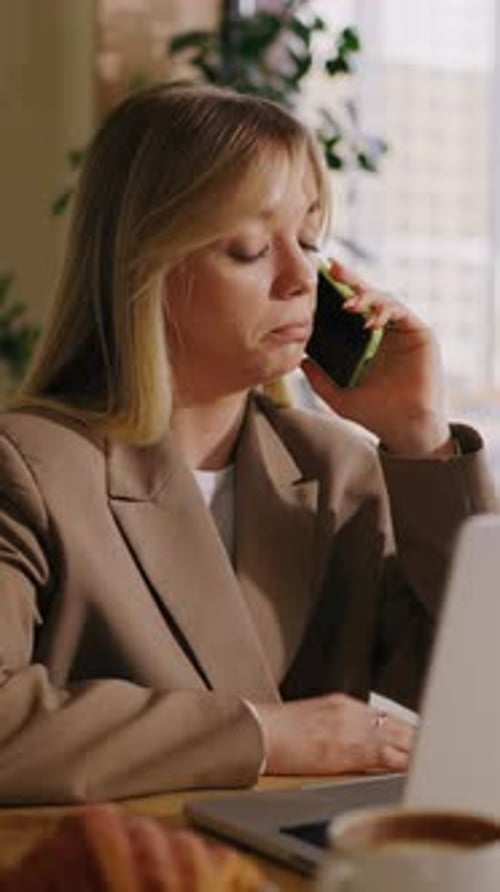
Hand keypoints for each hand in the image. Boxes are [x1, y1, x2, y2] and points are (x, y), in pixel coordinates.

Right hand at [254, 693, 414, 775]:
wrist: (257, 732)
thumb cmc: (277, 730)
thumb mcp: (312, 718)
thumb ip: (337, 724)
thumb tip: (353, 737)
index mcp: (341, 703)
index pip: (384, 714)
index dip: (404, 727)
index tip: (416, 734)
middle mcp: (350, 712)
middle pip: (396, 724)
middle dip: (415, 736)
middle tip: (431, 746)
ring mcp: (349, 730)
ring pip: (395, 738)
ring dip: (413, 748)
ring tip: (428, 757)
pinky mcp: (344, 750)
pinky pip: (382, 754)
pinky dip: (399, 760)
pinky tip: (410, 766)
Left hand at [302, 261, 451, 455]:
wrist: (403, 429)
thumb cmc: (374, 414)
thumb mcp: (337, 394)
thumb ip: (318, 378)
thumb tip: (298, 359)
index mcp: (367, 341)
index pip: (351, 310)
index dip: (338, 292)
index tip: (320, 278)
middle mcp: (387, 332)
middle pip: (368, 297)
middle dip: (351, 280)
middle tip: (333, 268)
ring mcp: (404, 332)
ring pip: (385, 300)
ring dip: (367, 296)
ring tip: (349, 304)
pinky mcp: (421, 335)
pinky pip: (402, 312)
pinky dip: (385, 311)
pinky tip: (370, 321)